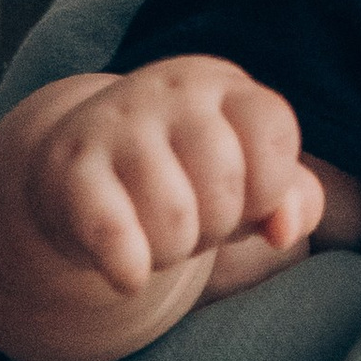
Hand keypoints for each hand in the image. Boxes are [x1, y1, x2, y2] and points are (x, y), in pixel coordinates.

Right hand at [24, 57, 323, 293]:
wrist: (73, 172)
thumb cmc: (181, 176)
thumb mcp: (245, 179)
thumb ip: (291, 199)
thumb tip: (285, 232)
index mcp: (222, 85)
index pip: (273, 130)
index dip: (270, 186)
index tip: (246, 200)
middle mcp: (171, 91)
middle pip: (225, 184)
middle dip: (217, 226)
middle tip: (193, 222)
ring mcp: (117, 124)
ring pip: (175, 218)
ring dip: (173, 252)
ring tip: (158, 238)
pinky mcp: (69, 167)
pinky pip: (114, 233)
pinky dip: (130, 269)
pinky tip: (129, 275)